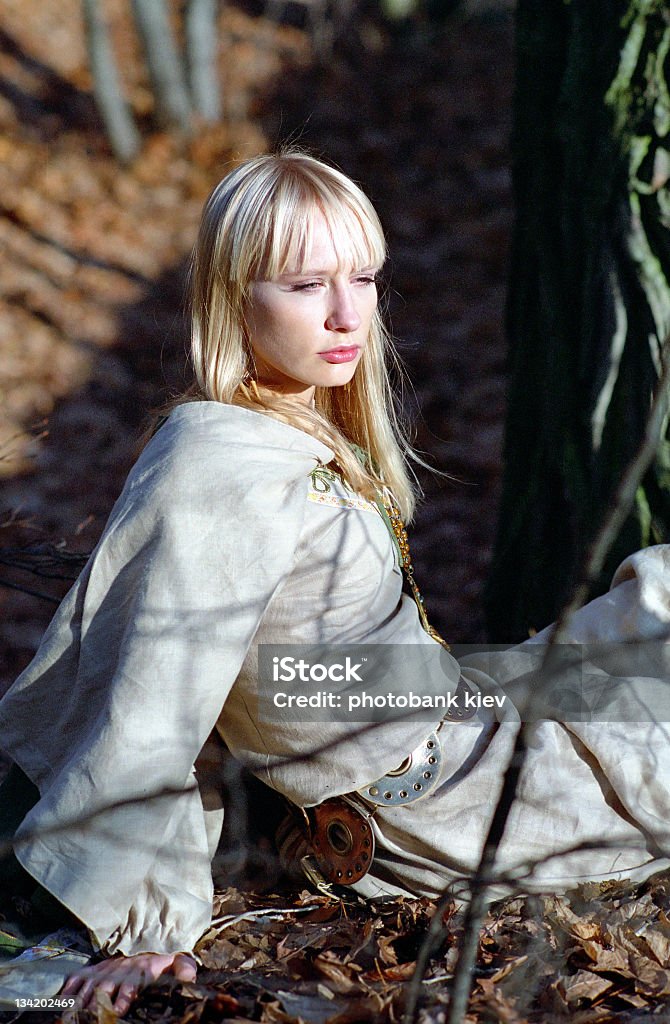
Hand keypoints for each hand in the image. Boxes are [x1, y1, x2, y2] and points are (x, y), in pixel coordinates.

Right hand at [61, 950, 196, 1013]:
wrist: (150, 940)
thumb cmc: (163, 960)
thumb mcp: (178, 962)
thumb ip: (184, 969)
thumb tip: (190, 977)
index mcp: (140, 969)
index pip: (130, 984)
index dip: (124, 997)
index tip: (120, 1009)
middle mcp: (120, 968)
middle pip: (105, 986)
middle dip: (96, 1003)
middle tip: (88, 1017)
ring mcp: (106, 968)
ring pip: (89, 984)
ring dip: (80, 1000)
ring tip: (72, 1015)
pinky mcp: (96, 968)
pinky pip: (79, 977)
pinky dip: (69, 988)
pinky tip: (62, 1001)